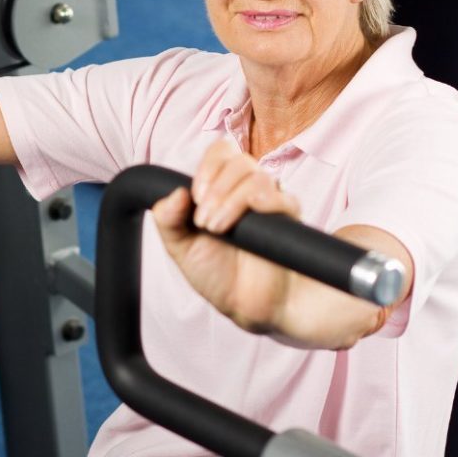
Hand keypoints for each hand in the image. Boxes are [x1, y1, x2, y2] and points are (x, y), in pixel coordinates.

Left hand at [152, 140, 301, 334]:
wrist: (245, 305)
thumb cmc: (217, 274)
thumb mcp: (180, 247)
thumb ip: (168, 220)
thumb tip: (175, 193)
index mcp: (222, 188)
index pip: (221, 152)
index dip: (207, 168)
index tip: (195, 197)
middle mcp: (248, 190)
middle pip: (240, 161)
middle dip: (216, 188)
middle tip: (204, 221)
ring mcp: (270, 203)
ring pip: (256, 177)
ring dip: (231, 200)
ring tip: (217, 229)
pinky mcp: (288, 220)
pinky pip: (282, 198)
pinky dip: (262, 202)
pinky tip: (248, 221)